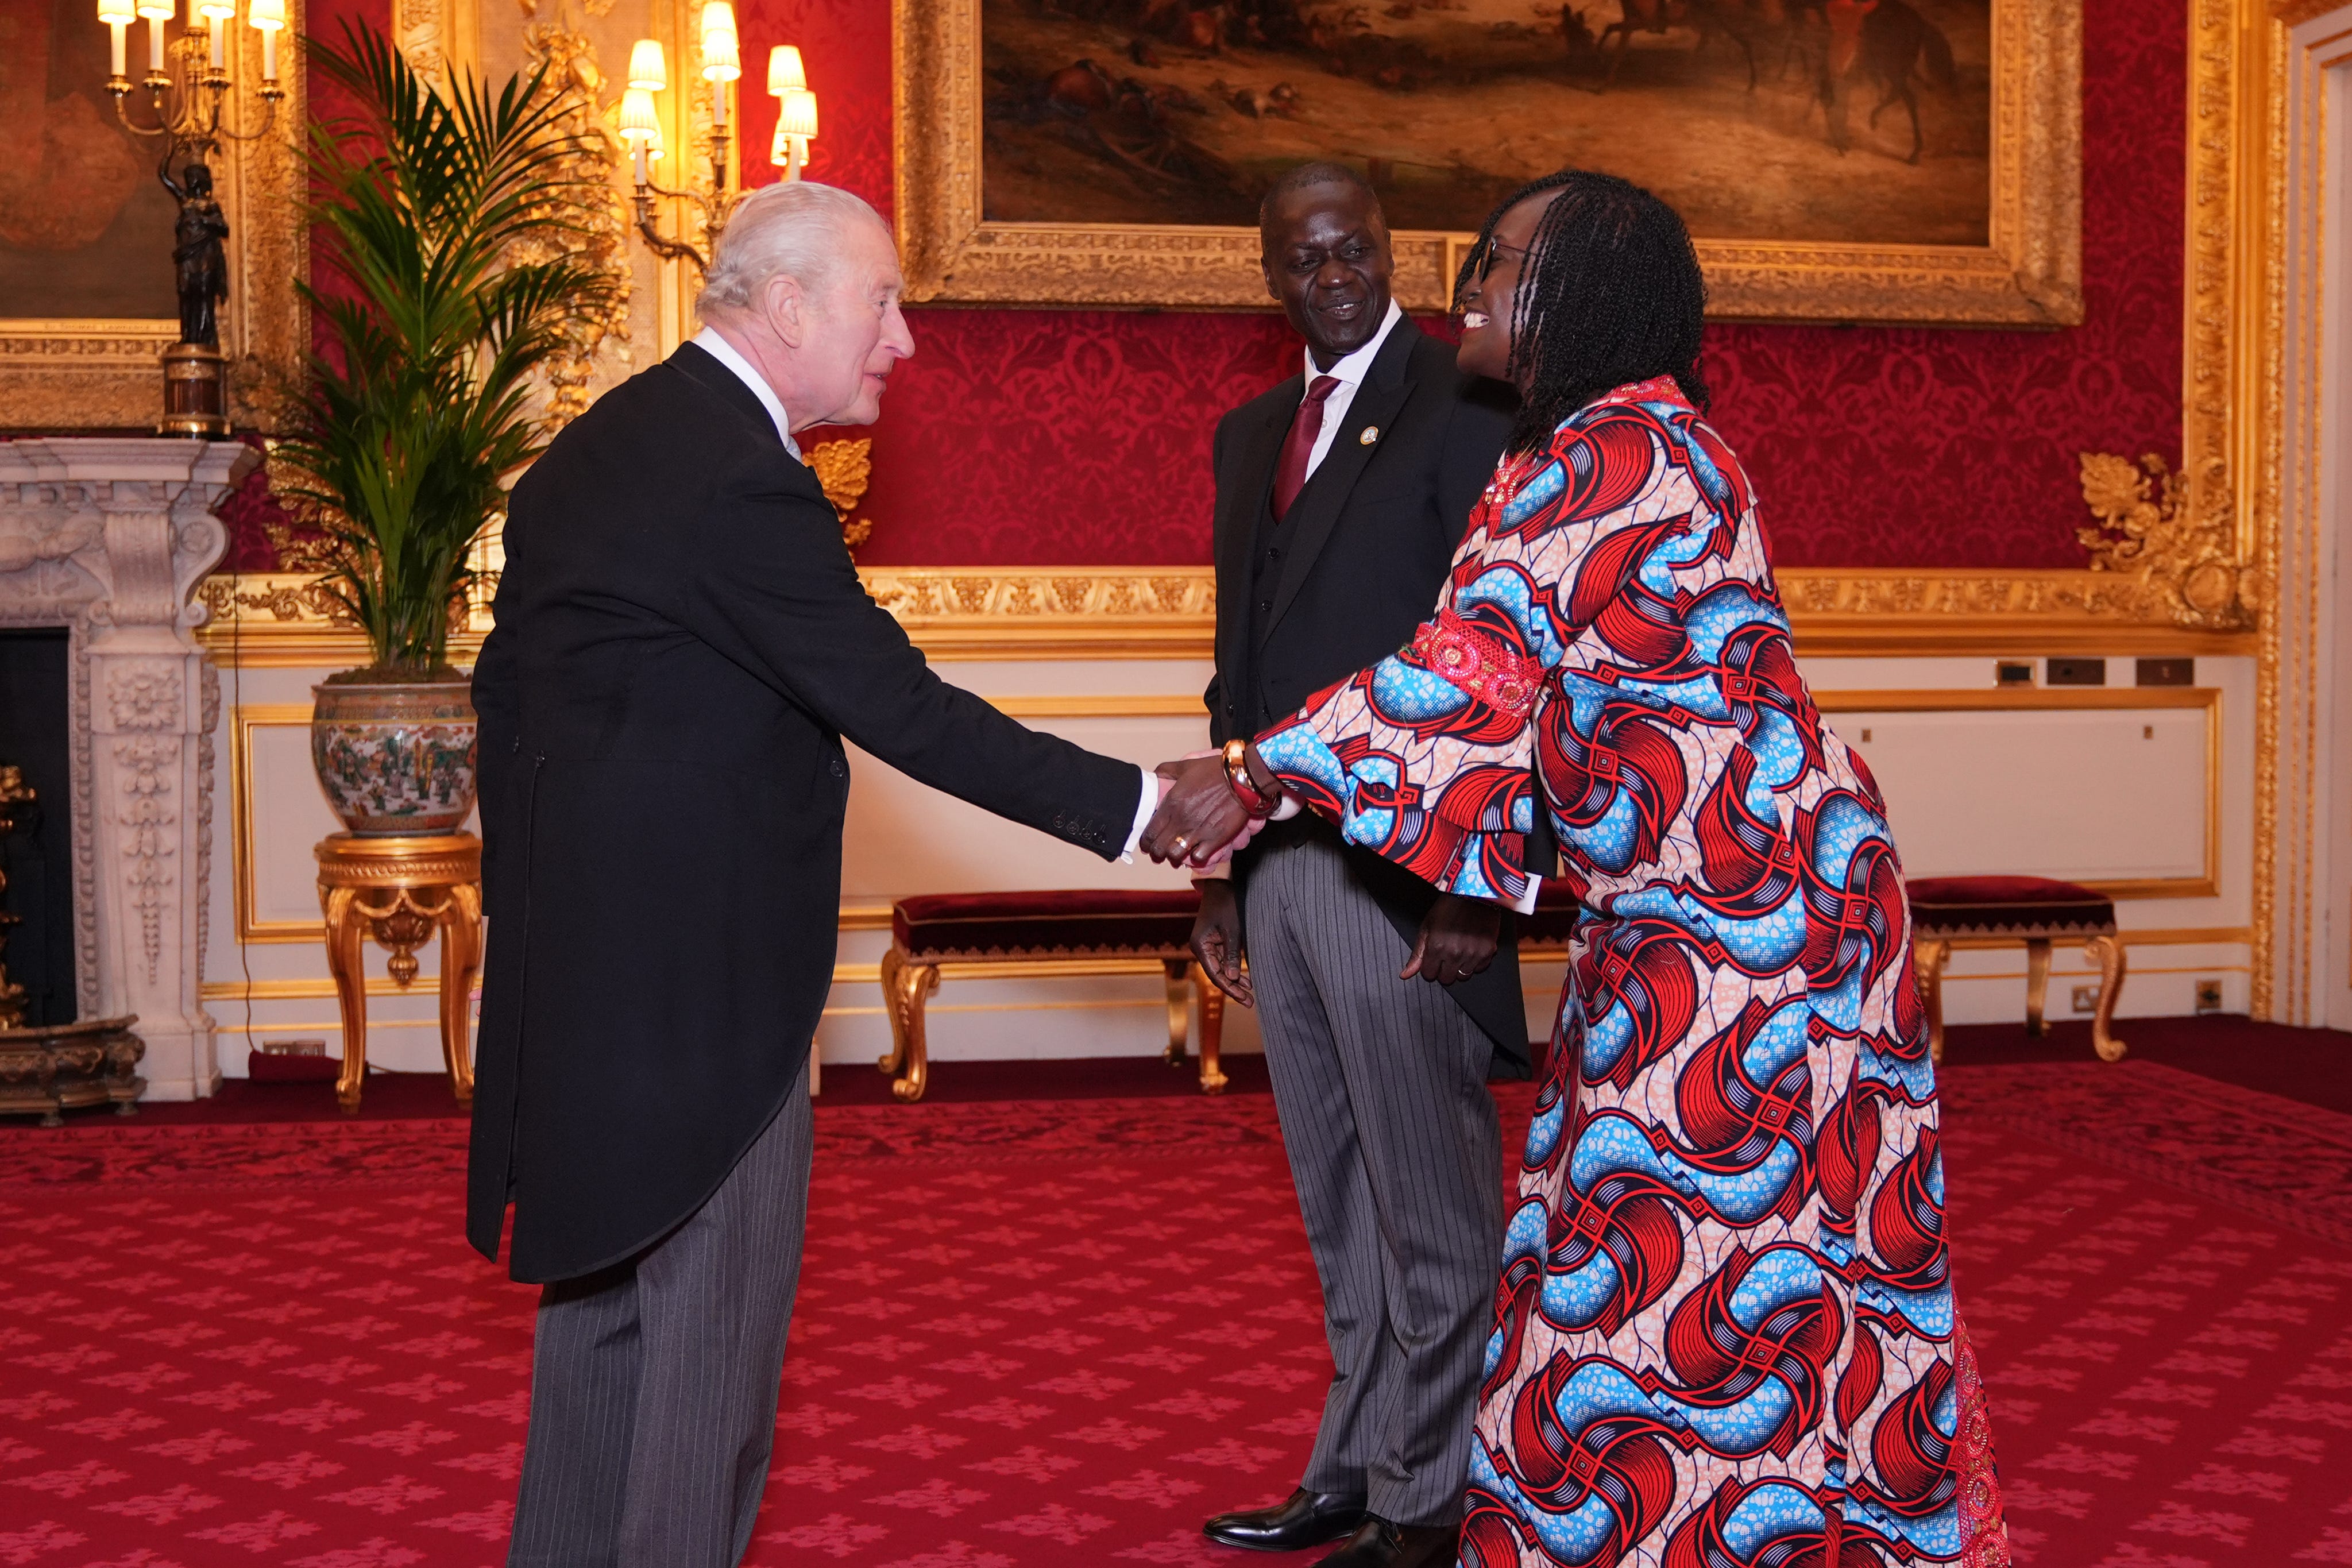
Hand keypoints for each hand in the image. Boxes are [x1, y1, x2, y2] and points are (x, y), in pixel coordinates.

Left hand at [1141, 754, 1252, 868]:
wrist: (1242, 778)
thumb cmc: (1215, 771)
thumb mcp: (1186, 766)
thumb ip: (1167, 770)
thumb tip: (1156, 773)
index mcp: (1171, 804)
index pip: (1150, 833)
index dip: (1146, 843)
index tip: (1147, 845)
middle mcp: (1181, 820)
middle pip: (1159, 848)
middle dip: (1157, 853)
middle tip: (1159, 854)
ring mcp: (1198, 831)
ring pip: (1175, 855)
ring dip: (1174, 858)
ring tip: (1176, 856)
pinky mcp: (1215, 838)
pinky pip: (1198, 858)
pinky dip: (1195, 859)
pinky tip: (1197, 852)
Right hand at [1189, 879, 1251, 1007]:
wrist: (1222, 885)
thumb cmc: (1227, 905)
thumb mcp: (1232, 930)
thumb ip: (1231, 954)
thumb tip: (1231, 978)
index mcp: (1200, 946)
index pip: (1215, 974)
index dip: (1230, 988)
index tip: (1245, 998)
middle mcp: (1201, 948)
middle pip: (1217, 974)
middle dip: (1233, 988)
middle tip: (1250, 1002)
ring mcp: (1207, 945)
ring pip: (1221, 969)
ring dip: (1234, 980)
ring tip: (1250, 994)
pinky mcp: (1214, 942)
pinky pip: (1223, 960)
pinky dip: (1234, 969)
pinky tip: (1245, 979)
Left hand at [1402, 892, 1500, 984]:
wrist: (1474, 893)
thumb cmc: (1448, 907)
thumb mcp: (1427, 927)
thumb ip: (1417, 954)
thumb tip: (1405, 975)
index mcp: (1436, 947)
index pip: (1429, 974)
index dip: (1430, 967)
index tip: (1434, 959)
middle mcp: (1454, 954)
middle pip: (1446, 979)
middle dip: (1444, 970)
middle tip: (1447, 955)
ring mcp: (1472, 954)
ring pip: (1463, 976)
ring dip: (1460, 967)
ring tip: (1461, 950)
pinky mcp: (1488, 951)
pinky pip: (1480, 969)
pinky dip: (1475, 962)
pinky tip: (1472, 948)